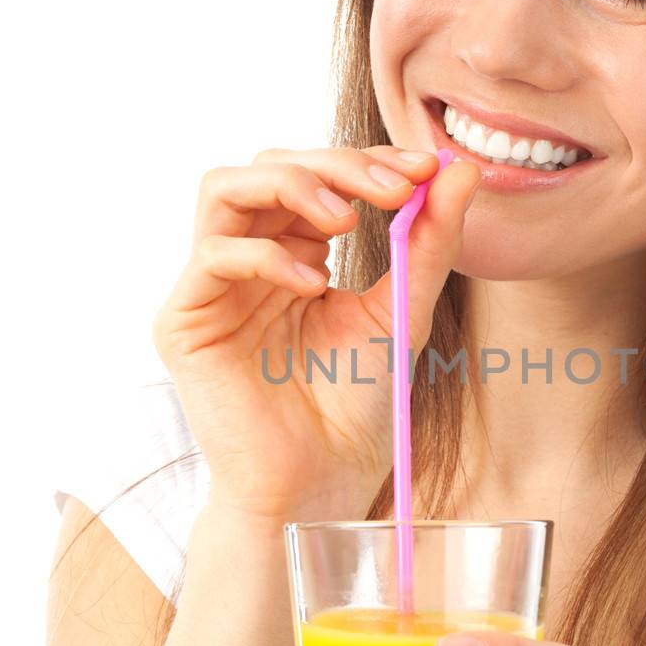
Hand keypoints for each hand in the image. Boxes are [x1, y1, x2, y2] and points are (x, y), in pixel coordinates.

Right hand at [152, 144, 480, 521]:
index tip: (425, 170)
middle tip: (395, 187)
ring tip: (346, 219)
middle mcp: (248, 258)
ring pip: (225, 187)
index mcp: (295, 251)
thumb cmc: (357, 406)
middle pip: (270, 164)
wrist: (324, 483)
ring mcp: (212, 287)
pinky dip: (268, 256)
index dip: (367, 162)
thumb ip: (428, 241)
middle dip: (337, 165)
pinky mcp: (183, 321)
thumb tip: (461, 168)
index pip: (317, 174)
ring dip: (291, 184)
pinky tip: (315, 286)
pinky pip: (213, 255)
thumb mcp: (403, 309)